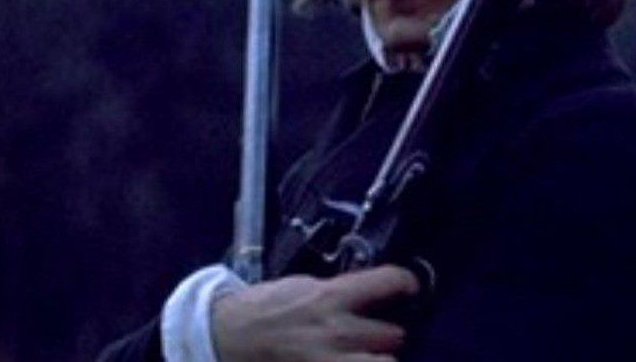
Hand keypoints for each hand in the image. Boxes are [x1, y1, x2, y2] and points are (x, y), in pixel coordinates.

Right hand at [212, 265, 419, 361]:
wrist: (225, 336)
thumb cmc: (265, 309)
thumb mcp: (304, 287)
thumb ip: (341, 293)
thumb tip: (372, 293)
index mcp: (333, 297)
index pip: (390, 282)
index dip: (406, 283)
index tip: (410, 288)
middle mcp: (338, 331)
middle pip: (395, 335)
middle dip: (390, 336)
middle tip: (380, 335)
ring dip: (380, 361)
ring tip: (370, 357)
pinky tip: (354, 361)